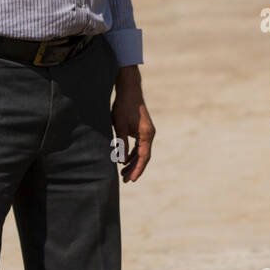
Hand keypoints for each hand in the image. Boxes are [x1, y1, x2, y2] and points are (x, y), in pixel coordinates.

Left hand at [112, 65, 153, 182]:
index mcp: (146, 134)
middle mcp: (149, 134)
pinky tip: (123, 159)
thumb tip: (121, 161)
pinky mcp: (141, 129)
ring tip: (123, 172)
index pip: (143, 157)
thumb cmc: (123, 106)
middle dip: (134, 168)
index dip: (137, 169)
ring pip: (141, 152)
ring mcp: (146, 132)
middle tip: (125, 180)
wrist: (129, 90)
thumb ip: (122, 143)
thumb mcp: (120, 126)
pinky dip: (132, 153)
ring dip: (132, 162)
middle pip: (143, 156)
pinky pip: (138, 145)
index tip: (131, 180)